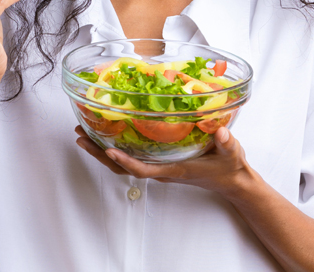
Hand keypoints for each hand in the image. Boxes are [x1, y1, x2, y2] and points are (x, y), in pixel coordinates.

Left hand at [74, 125, 254, 196]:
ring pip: (124, 164)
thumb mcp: (231, 153)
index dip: (125, 161)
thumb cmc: (229, 167)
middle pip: (124, 167)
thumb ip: (226, 143)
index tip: (108, 150)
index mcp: (174, 169)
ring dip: (102, 151)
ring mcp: (160, 167)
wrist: (233, 180)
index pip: (144, 169)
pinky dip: (117, 148)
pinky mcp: (161, 162)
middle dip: (100, 154)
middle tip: (81, 137)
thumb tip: (220, 132)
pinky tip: (108, 135)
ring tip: (84, 135)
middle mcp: (162, 170)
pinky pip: (133, 158)